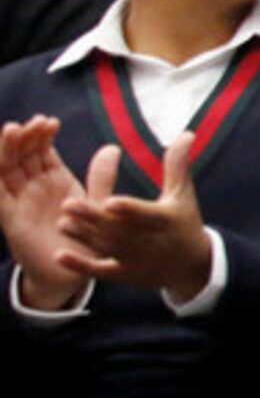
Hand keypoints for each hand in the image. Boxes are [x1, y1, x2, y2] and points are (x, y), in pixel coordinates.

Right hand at [0, 117, 91, 309]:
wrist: (71, 275)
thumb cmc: (84, 240)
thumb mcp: (95, 205)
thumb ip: (101, 179)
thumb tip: (111, 148)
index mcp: (55, 181)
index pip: (43, 152)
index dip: (43, 136)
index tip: (51, 122)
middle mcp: (34, 187)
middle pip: (23, 155)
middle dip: (27, 136)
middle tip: (35, 122)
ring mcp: (20, 201)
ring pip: (7, 168)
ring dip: (8, 148)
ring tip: (14, 129)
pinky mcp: (11, 218)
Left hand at [59, 135, 211, 300]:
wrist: (193, 266)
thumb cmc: (184, 222)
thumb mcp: (183, 194)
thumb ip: (177, 165)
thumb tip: (186, 133)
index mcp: (165, 220)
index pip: (145, 214)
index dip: (129, 209)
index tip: (109, 201)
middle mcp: (150, 242)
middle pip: (119, 230)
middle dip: (94, 219)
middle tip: (68, 204)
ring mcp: (137, 260)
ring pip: (107, 248)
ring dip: (84, 237)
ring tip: (62, 223)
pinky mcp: (126, 274)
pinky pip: (101, 272)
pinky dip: (81, 266)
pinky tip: (60, 256)